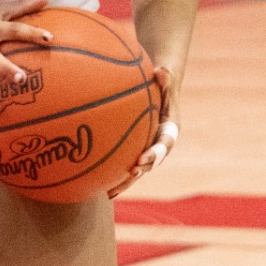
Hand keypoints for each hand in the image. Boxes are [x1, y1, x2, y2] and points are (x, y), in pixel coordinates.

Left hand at [109, 67, 178, 197]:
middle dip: (139, 173)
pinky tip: (95, 182)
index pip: (164, 145)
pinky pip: (125, 161)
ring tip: (109, 193)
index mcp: (170, 129)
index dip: (154, 155)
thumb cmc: (163, 80)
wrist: (162, 87)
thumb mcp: (167, 77)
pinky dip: (113, 172)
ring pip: (137, 168)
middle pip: (150, 163)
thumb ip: (166, 78)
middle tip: (128, 177)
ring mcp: (148, 147)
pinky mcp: (136, 147)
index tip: (141, 160)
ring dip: (125, 181)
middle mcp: (160, 142)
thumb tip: (162, 72)